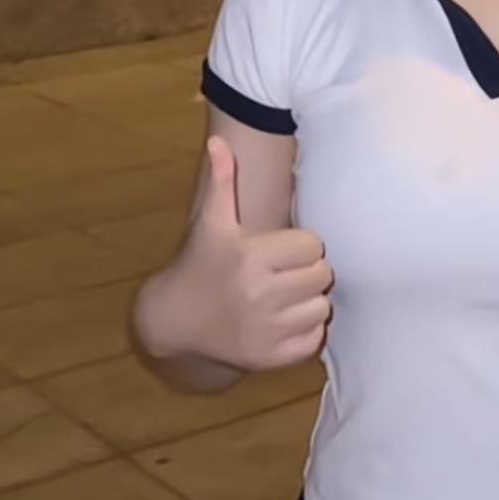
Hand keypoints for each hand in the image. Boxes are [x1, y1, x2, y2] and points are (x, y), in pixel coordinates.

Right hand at [155, 137, 333, 372]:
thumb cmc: (201, 262)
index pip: (312, 245)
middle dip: (308, 271)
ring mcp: (265, 331)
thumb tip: (218, 140)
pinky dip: (306, 330)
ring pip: (323, 306)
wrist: (176, 321)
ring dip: (310, 300)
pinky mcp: (270, 359)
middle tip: (286, 272)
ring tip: (286, 295)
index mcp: (250, 257)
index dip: (301, 244)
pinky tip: (283, 320)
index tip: (282, 249)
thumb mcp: (211, 222)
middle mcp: (258, 295)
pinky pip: (315, 339)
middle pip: (323, 274)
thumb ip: (222, 180)